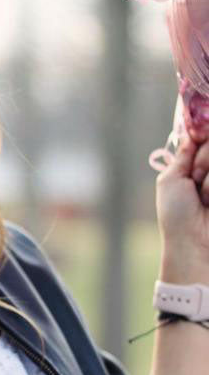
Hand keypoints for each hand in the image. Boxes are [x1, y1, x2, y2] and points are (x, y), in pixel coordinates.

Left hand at [156, 128, 208, 285]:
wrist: (194, 242)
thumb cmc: (176, 213)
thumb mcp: (171, 180)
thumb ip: (183, 154)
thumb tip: (190, 131)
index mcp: (193, 165)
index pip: (204, 136)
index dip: (202, 133)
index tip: (199, 135)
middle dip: (204, 161)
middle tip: (194, 179)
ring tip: (204, 198)